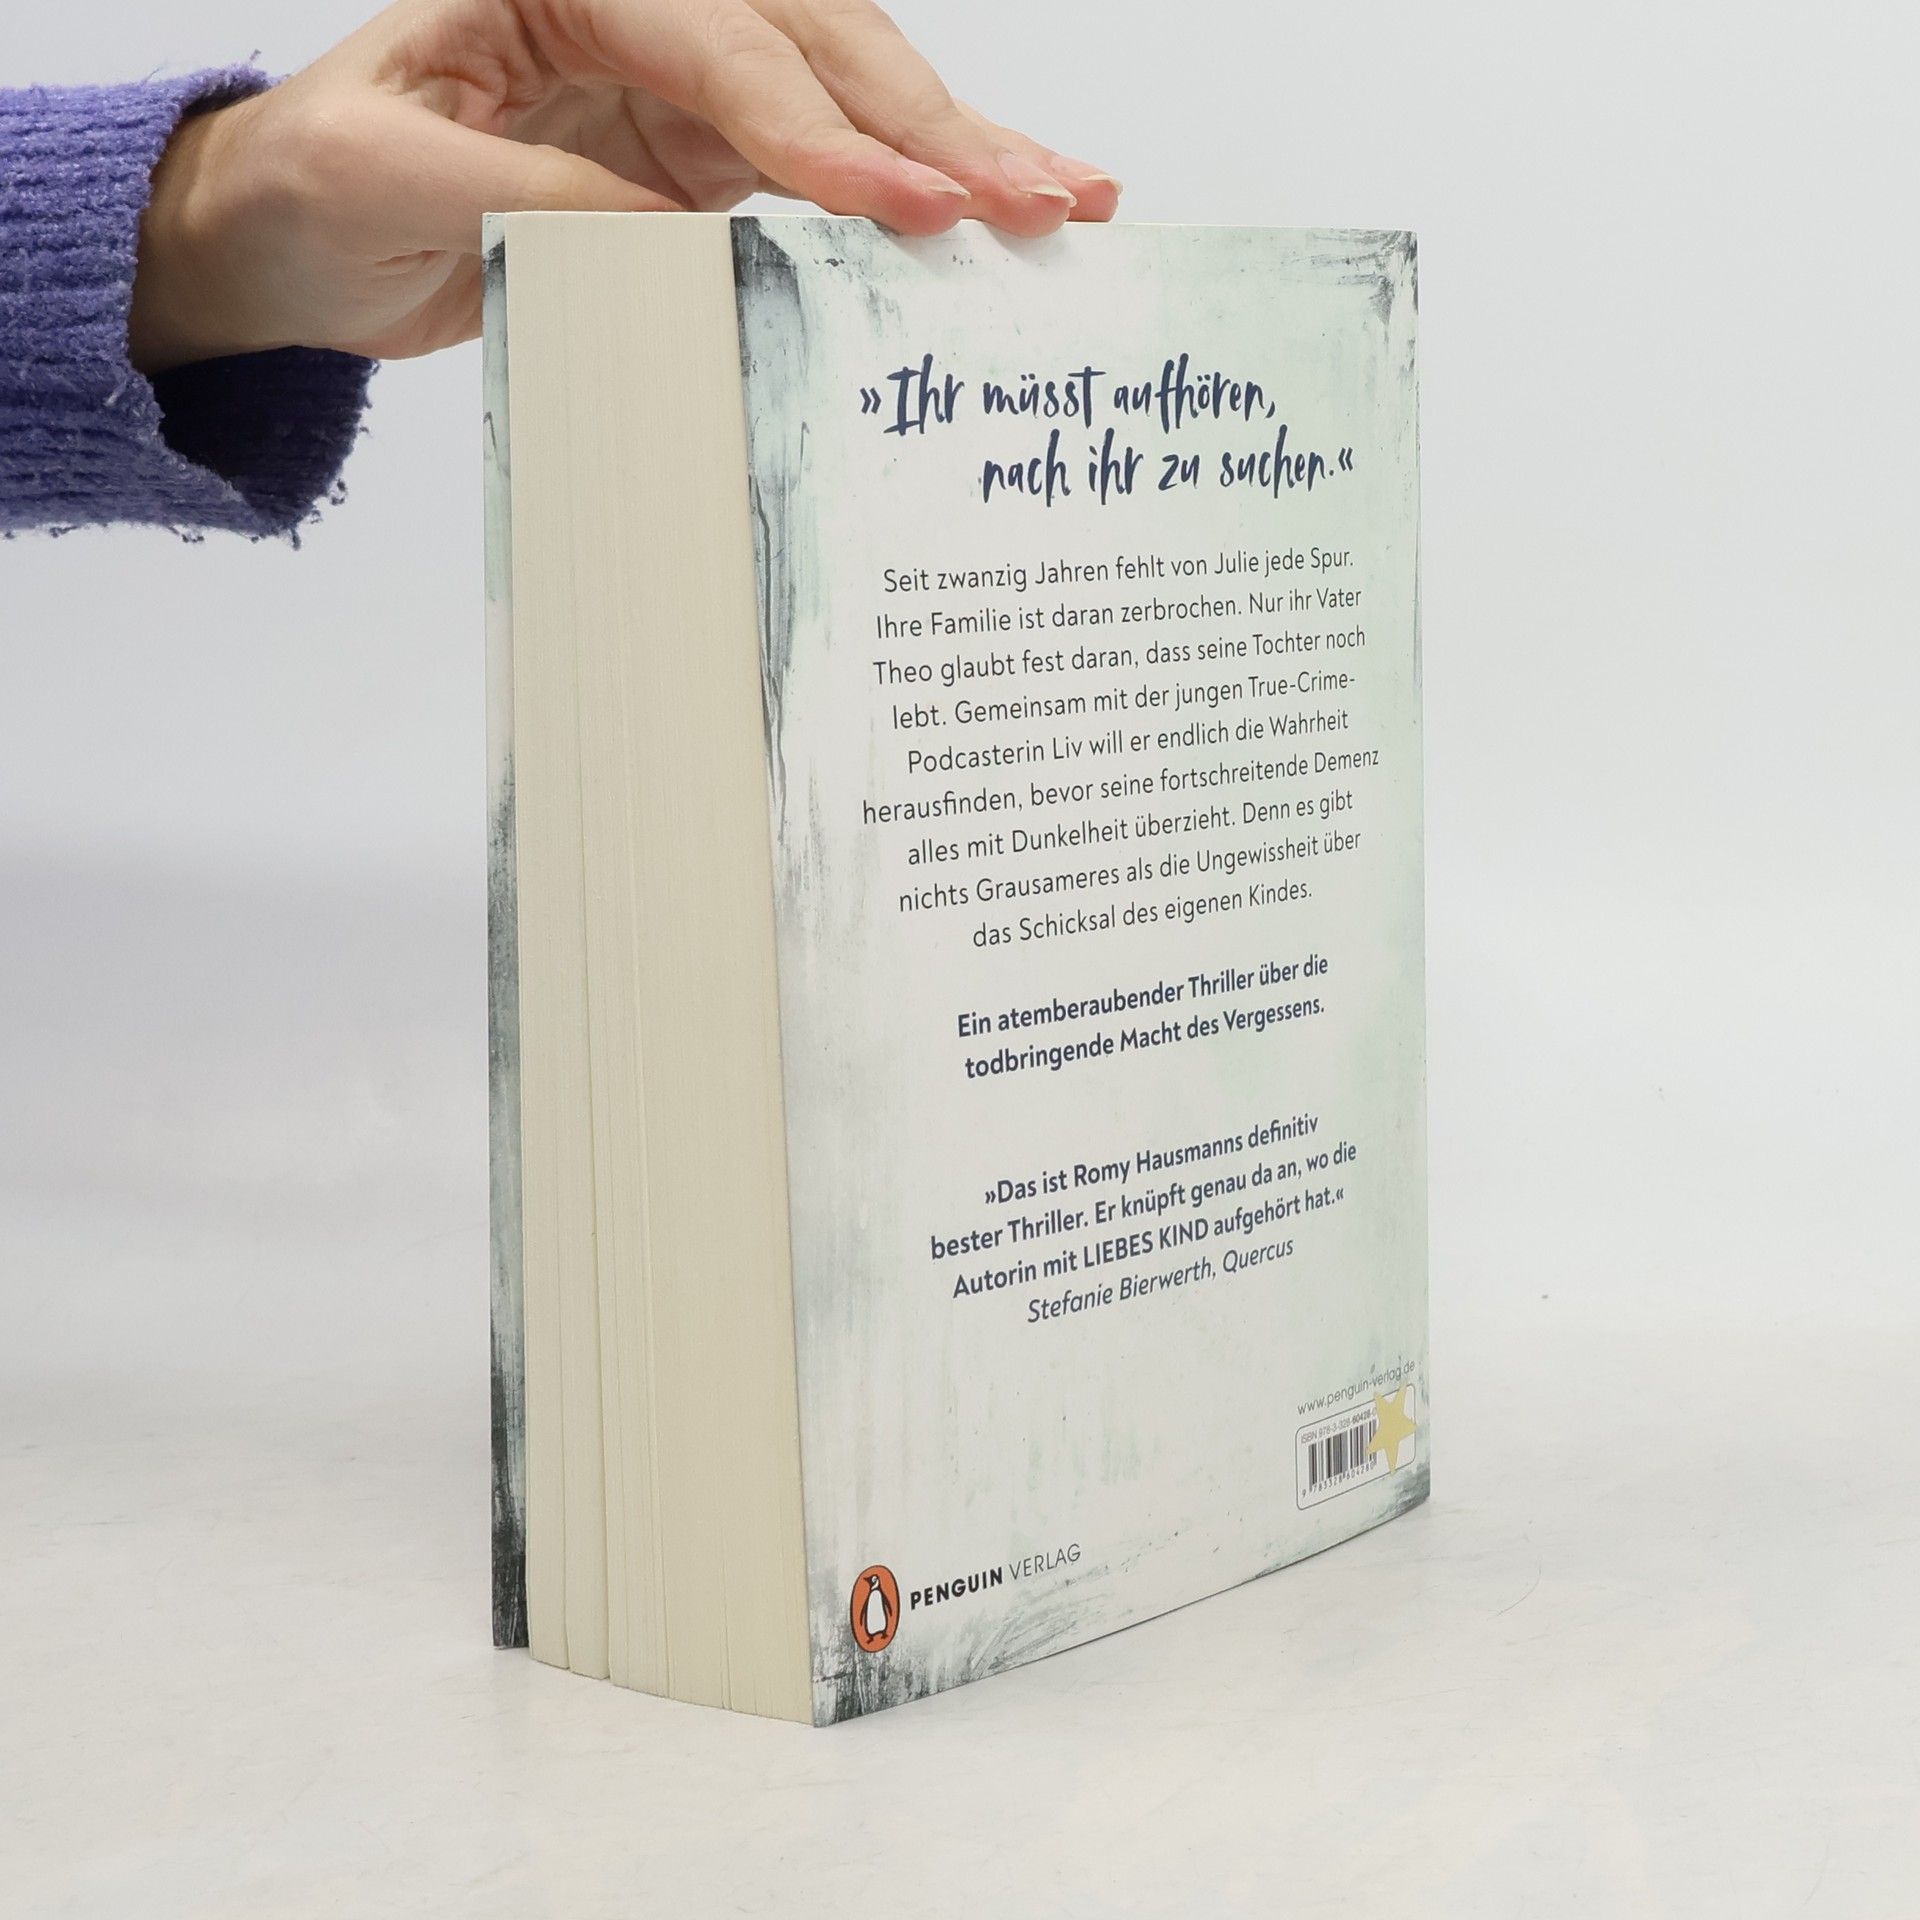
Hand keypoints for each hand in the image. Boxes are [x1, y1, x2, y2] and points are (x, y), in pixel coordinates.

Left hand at [128, 0, 1120, 371]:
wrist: (293, 237)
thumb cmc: (314, 181)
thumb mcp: (393, 174)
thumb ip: (538, 193)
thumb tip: (681, 240)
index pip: (721, 46)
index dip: (814, 130)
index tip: (896, 205)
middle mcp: (644, 15)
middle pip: (818, 51)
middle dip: (932, 126)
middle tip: (1033, 193)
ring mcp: (683, 90)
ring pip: (849, 100)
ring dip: (955, 151)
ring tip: (1063, 197)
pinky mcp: (700, 163)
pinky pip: (825, 172)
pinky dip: (910, 196)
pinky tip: (987, 212)